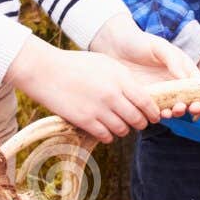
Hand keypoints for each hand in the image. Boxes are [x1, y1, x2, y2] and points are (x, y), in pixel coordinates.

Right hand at [5, 37, 161, 141]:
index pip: (146, 101)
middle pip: (137, 119)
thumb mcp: (105, 63)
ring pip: (123, 129)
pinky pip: (106, 136)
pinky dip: (108, 135)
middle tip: (138, 123)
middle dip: (141, 123)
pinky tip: (105, 130)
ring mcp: (98, 109)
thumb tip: (140, 94)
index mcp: (120, 78)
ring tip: (120, 126)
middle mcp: (112, 95)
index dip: (153, 112)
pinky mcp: (84, 121)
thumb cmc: (75, 64)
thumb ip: (124, 78)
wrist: (45, 70)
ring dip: (124, 130)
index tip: (154, 116)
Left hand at [88, 12, 199, 117]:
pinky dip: (162, 114)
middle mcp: (175, 83)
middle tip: (192, 108)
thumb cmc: (140, 42)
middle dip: (195, 107)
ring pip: (175, 107)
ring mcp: (162, 92)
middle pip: (191, 99)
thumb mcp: (159, 47)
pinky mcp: (147, 99)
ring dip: (179, 112)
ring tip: (175, 110)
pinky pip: (157, 110)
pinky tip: (162, 113)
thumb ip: (173, 60)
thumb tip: (184, 78)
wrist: (114, 47)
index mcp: (183, 69)